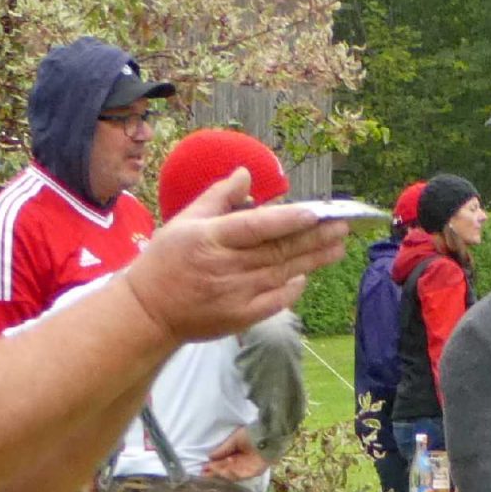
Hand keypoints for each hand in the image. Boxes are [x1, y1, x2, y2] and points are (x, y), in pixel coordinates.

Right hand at [117, 169, 351, 342]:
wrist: (148, 311)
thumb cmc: (166, 261)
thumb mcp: (185, 221)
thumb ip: (219, 197)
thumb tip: (246, 174)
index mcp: (211, 239)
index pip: (256, 227)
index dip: (287, 220)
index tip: (315, 212)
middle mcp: (226, 267)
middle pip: (278, 250)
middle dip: (314, 237)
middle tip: (342, 225)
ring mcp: (235, 295)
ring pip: (282, 273)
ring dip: (314, 259)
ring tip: (338, 244)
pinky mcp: (240, 317)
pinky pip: (276, 301)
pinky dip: (293, 288)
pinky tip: (308, 274)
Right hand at [201, 427, 268, 480]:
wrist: (267, 433)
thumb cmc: (252, 433)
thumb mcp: (234, 440)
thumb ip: (223, 449)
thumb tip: (210, 457)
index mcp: (237, 455)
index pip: (223, 464)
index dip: (213, 467)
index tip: (202, 468)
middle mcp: (242, 464)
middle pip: (226, 471)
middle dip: (214, 472)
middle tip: (203, 473)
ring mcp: (249, 469)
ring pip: (232, 475)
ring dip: (221, 472)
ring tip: (213, 468)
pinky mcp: (256, 471)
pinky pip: (242, 476)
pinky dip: (232, 473)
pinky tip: (225, 469)